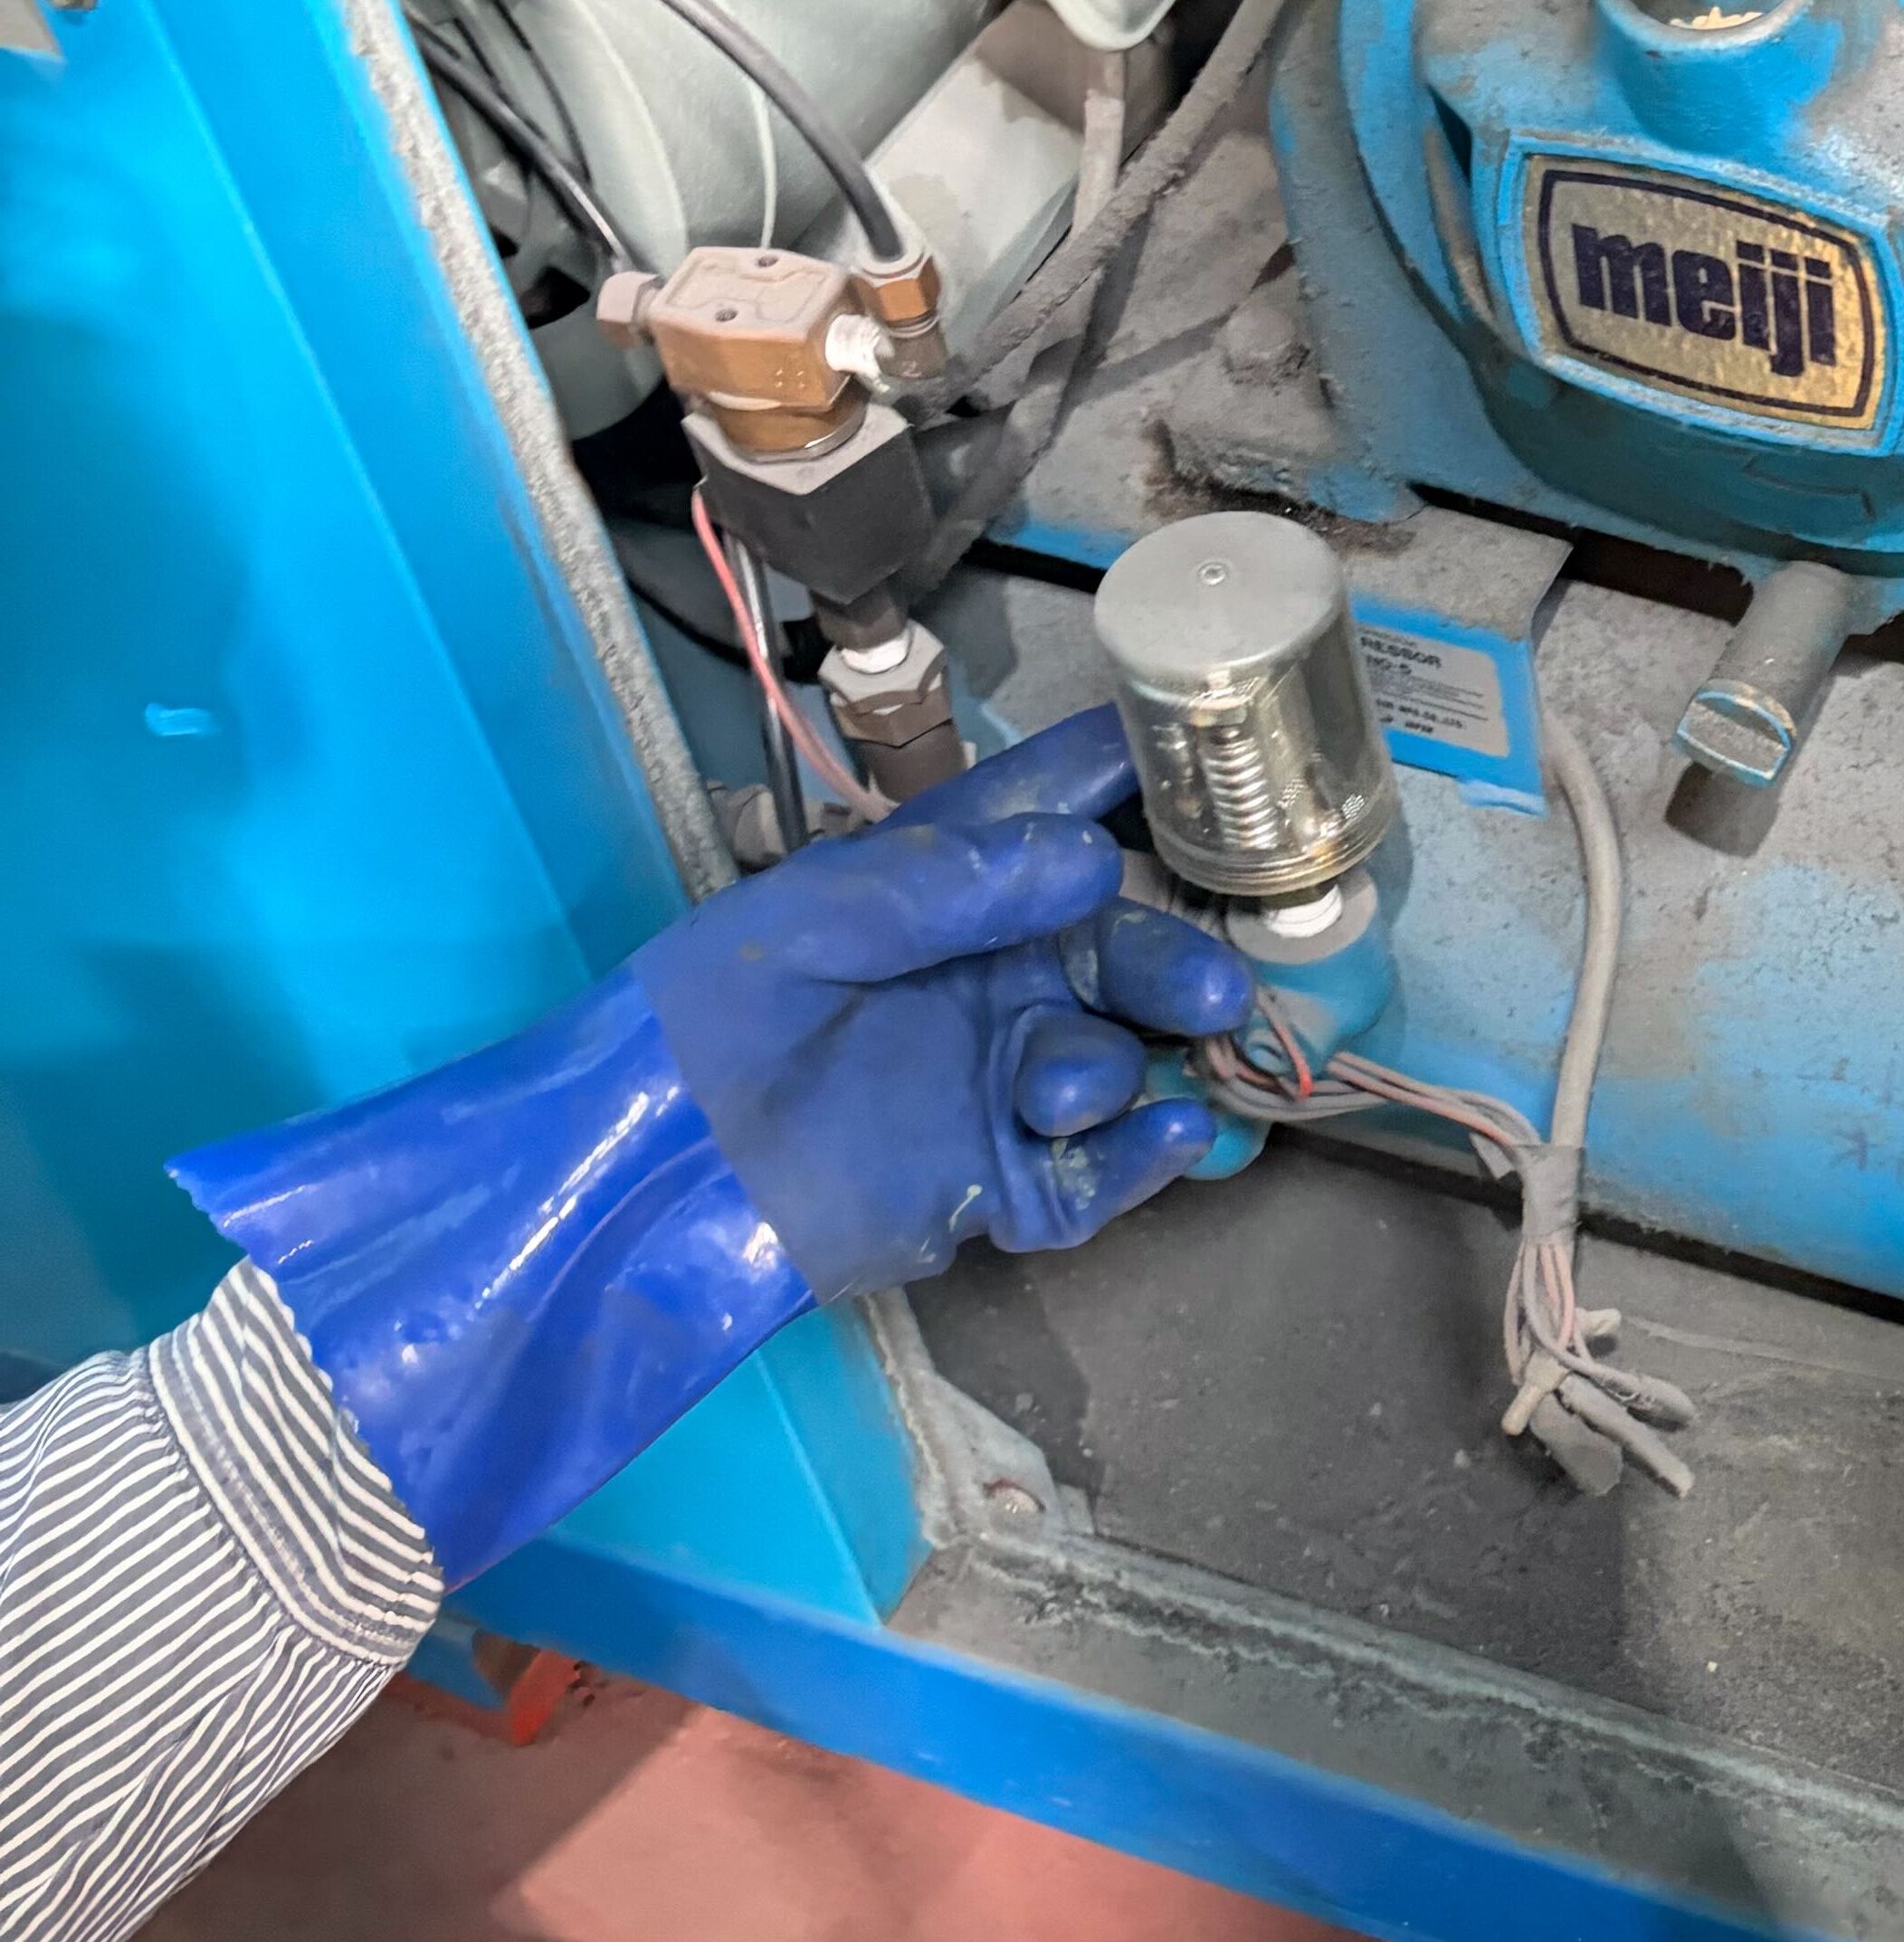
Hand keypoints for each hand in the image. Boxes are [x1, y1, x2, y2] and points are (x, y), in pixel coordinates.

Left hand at [637, 703, 1251, 1300]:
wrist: (649, 1180)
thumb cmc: (707, 1023)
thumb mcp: (804, 920)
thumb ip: (940, 882)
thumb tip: (1088, 860)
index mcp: (942, 897)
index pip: (1051, 818)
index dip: (1130, 781)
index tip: (1216, 756)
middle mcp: (991, 981)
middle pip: (1116, 954)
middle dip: (1167, 963)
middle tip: (1212, 987)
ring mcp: (1000, 1085)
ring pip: (1113, 1064)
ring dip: (1118, 1069)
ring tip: (1061, 1091)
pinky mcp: (999, 1185)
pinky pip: (1094, 1176)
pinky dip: (1137, 1162)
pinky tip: (1168, 1138)